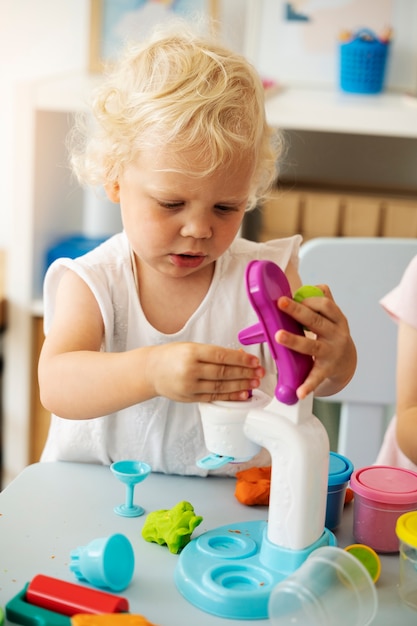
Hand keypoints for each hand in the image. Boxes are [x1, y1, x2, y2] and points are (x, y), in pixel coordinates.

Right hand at [146, 342, 264, 401]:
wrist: (151, 371)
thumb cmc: (172, 356)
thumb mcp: (191, 347)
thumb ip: (214, 353)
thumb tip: (239, 356)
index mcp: (191, 352)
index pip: (222, 356)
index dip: (241, 359)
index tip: (254, 361)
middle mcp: (190, 369)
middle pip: (224, 372)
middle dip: (245, 373)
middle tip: (259, 373)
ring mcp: (190, 386)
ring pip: (221, 386)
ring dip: (241, 385)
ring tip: (254, 383)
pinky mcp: (190, 398)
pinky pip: (214, 397)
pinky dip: (230, 396)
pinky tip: (242, 394)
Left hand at [274, 285, 356, 398]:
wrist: (347, 362)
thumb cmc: (332, 334)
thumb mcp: (332, 317)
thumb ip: (322, 301)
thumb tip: (309, 287)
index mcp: (337, 319)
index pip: (325, 305)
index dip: (308, 300)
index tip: (291, 298)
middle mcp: (336, 335)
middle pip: (316, 321)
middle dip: (298, 311)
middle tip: (281, 303)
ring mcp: (331, 353)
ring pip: (312, 345)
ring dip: (294, 340)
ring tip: (278, 336)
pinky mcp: (326, 370)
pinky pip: (316, 377)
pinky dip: (308, 385)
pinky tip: (299, 392)